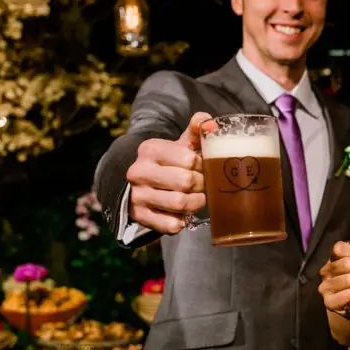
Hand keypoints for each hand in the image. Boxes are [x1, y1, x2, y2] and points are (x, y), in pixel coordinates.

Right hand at [126, 112, 209, 234]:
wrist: (139, 185)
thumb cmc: (169, 163)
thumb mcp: (180, 145)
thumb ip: (197, 131)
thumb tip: (211, 124)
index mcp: (150, 149)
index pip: (189, 159)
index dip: (202, 166)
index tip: (200, 167)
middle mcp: (139, 171)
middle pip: (186, 182)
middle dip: (200, 185)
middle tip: (200, 185)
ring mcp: (137, 195)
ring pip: (180, 204)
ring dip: (195, 204)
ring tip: (196, 199)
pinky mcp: (140, 217)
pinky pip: (170, 225)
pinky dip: (181, 222)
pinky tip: (181, 214)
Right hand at [319, 241, 349, 319]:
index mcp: (335, 258)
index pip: (339, 249)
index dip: (348, 251)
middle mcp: (328, 270)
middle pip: (338, 265)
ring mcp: (326, 286)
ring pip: (338, 280)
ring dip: (349, 281)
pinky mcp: (328, 301)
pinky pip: (334, 299)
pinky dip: (344, 296)